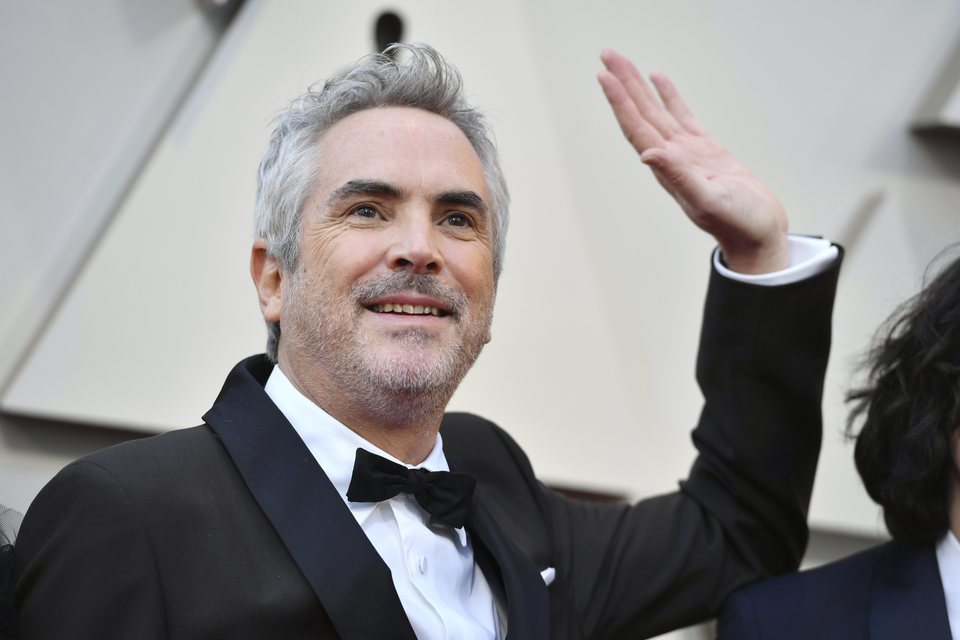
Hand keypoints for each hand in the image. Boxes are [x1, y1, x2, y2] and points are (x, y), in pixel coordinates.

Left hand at [598, 49, 787, 273]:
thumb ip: (679, 178)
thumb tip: (648, 155)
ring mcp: (687, 154)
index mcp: (668, 169)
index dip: (620, 102)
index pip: (637, 129)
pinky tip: (658, 81)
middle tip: (608, 54)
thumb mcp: (709, 200)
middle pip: (641, 114)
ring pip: (657, 112)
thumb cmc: (738, 225)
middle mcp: (671, 159)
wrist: (759, 236)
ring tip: (623, 62)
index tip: (605, 76)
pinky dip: (669, 97)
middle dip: (623, 85)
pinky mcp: (706, 151)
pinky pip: (682, 117)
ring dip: (639, 88)